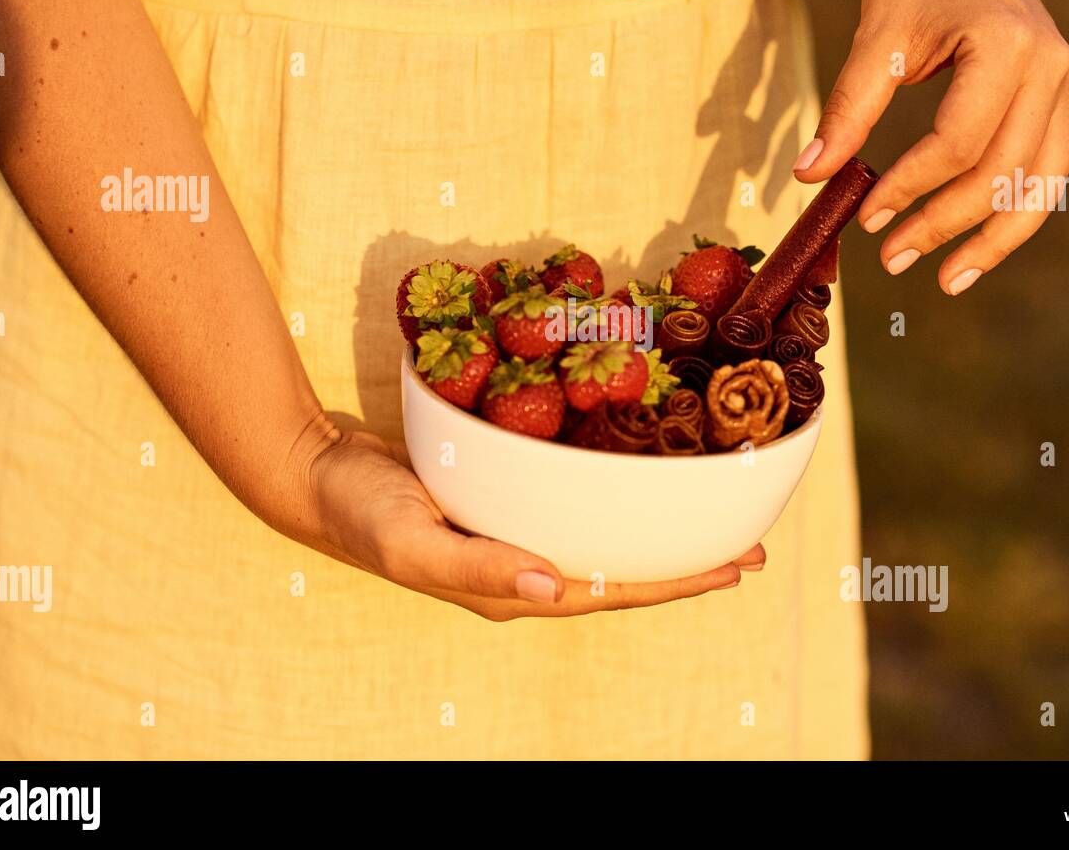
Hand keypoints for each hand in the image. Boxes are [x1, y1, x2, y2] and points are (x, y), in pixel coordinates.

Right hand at [305, 430, 761, 620]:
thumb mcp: (413, 542)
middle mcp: (523, 568)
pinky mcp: (503, 502)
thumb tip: (559, 588)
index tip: (733, 567)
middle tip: (750, 546)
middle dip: (685, 563)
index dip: (673, 582)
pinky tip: (634, 481)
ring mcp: (515, 536)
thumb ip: (480, 565)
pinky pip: (573, 506)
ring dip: (657, 533)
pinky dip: (614, 499)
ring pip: (602, 540)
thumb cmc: (363, 513)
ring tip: (711, 517)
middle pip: (620, 572)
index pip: (611, 591)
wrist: (319, 476)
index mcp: (512, 588)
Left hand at [793, 0, 1068, 293]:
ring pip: (1045, 182)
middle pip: (1006, 173)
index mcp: (1008, 47)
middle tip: (893, 258)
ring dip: (1002, 238)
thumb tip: (809, 175)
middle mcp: (1051, 70)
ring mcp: (1066, 87)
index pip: (960, 142)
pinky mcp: (1065, 98)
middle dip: (948, 225)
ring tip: (952, 280)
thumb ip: (849, 108)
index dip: (910, 186)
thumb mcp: (877, 36)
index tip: (867, 216)